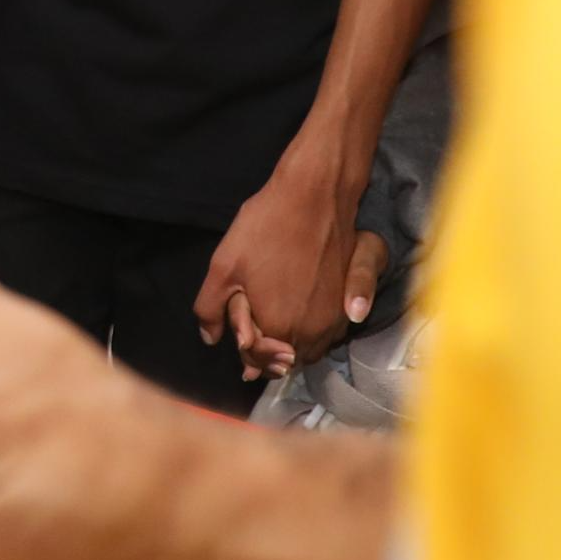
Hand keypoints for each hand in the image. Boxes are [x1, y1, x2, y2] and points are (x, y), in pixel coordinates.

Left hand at [198, 135, 365, 379]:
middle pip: (287, 360)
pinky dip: (312, 331)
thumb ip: (210, 309)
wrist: (315, 196)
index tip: (241, 340)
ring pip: (311, 349)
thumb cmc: (265, 228)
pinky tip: (297, 309)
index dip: (247, 354)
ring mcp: (336, 318)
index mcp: (279, 328)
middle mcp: (313, 332)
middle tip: (255, 327)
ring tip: (275, 319)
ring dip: (293, 343)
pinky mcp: (351, 302)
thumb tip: (209, 339)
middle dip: (270, 352)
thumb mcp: (223, 267)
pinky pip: (329, 333)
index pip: (260, 362)